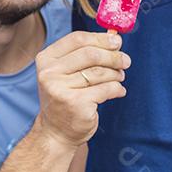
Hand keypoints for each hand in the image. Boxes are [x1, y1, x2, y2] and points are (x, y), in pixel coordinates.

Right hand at [34, 31, 129, 146]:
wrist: (56, 132)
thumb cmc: (66, 98)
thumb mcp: (67, 73)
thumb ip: (85, 54)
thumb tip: (114, 38)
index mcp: (46, 59)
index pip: (77, 39)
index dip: (100, 38)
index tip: (116, 41)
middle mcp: (50, 73)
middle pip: (91, 54)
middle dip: (113, 56)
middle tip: (125, 61)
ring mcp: (61, 89)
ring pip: (100, 72)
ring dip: (116, 74)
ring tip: (119, 77)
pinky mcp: (76, 103)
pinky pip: (106, 89)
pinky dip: (117, 89)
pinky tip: (118, 91)